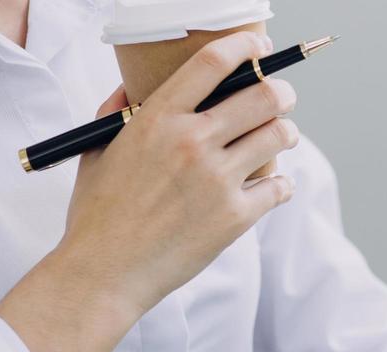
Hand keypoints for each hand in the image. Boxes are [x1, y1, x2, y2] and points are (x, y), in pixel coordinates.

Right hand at [0, 31, 299, 351]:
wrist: (106, 270)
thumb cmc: (99, 212)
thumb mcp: (99, 149)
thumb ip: (119, 112)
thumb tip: (137, 88)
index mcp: (158, 119)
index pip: (212, 64)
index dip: (245, 47)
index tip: (260, 47)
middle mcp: (193, 143)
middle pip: (263, 96)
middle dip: (281, 91)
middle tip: (283, 97)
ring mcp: (218, 179)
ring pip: (280, 136)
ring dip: (287, 133)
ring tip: (282, 136)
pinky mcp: (237, 216)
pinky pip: (281, 187)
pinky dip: (282, 184)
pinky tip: (274, 185)